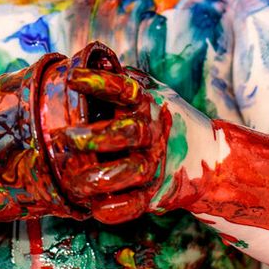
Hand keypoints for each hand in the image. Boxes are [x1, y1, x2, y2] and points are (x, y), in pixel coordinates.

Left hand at [53, 60, 172, 223]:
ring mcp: (154, 163)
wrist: (206, 155)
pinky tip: (94, 206)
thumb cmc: (159, 116)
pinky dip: (115, 209)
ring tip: (71, 179)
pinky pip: (135, 204)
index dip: (98, 83)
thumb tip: (87, 60)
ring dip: (99, 176)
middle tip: (63, 137)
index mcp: (146, 103)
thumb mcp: (147, 92)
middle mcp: (152, 132)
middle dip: (93, 137)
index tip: (71, 78)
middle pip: (126, 133)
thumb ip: (120, 81)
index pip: (124, 90)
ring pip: (130, 170)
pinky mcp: (154, 192)